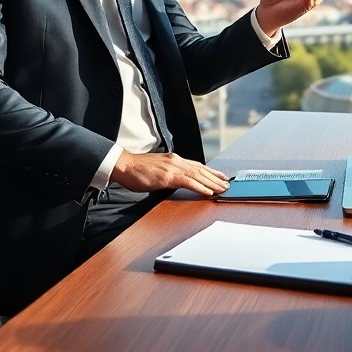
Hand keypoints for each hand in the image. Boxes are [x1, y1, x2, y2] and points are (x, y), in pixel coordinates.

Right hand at [109, 151, 230, 195]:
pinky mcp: (168, 176)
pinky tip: (209, 192)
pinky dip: (201, 187)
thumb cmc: (137, 170)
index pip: (197, 165)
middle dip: (216, 178)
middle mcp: (176, 161)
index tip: (220, 176)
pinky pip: (189, 182)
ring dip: (213, 183)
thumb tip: (177, 181)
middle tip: (227, 184)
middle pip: (201, 170)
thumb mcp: (157, 170)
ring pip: (198, 175)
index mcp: (174, 159)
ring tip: (223, 189)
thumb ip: (169, 173)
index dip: (210, 171)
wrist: (124, 166)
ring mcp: (173, 167)